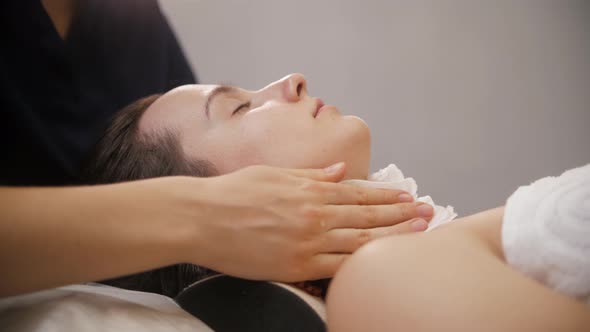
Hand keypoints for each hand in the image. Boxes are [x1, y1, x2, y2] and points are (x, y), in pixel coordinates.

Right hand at [184, 162, 432, 281]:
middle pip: (367, 215)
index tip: (407, 196)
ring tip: (419, 233)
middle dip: (400, 214)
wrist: (201, 218)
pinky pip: (337, 267)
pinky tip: (381, 263)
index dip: (386, 195)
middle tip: (427, 213)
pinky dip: (361, 264)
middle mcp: (315, 214)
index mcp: (309, 190)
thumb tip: (339, 171)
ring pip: (360, 240)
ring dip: (393, 236)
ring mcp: (308, 241)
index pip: (358, 193)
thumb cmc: (232, 193)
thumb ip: (310, 175)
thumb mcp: (273, 174)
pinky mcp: (296, 266)